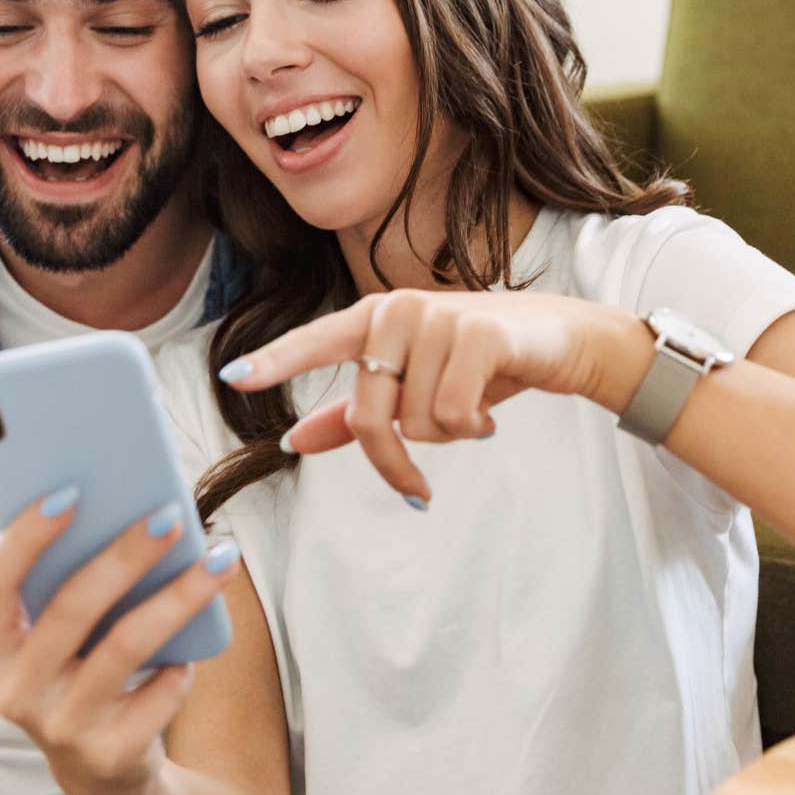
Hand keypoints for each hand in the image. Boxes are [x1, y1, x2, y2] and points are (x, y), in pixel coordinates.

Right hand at [0, 490, 240, 794]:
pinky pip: (159, 690)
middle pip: (71, 607)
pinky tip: (196, 647)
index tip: (70, 493)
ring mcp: (59, 725)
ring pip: (126, 644)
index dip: (25, 537)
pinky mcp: (108, 753)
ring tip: (217, 559)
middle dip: (125, 554)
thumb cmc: (80, 673)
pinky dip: (183, 664)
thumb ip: (64, 583)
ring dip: (178, 595)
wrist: (102, 770)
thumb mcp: (55, 638)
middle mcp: (14, 690)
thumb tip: (125, 505)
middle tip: (169, 515)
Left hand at [219, 290, 630, 503]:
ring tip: (472, 411)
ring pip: (417, 421)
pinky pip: (453, 414)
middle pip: (369, 415)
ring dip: (448, 435)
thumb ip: (352, 415)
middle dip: (396, 460)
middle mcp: (397, 310)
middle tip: (418, 484)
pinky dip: (473, 427)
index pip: (313, 342)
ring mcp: (438, 316)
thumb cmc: (481, 362)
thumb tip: (295, 443)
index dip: (273, 362)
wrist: (562, 339)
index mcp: (373, 318)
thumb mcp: (415, 386)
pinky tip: (491, 409)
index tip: (232, 379)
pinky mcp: (478, 333)